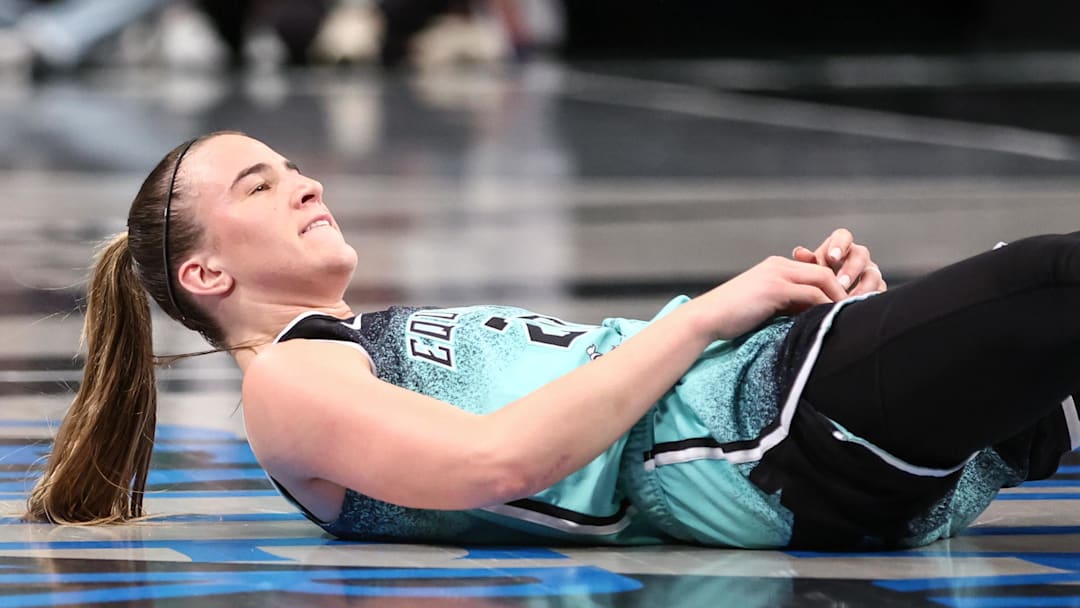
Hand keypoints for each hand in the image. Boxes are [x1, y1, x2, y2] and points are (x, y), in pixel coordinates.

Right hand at [695, 256, 848, 340]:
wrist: (706, 318)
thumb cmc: (730, 317)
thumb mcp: (762, 306)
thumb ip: (784, 304)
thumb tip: (808, 316)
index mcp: (775, 267)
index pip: (814, 270)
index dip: (832, 287)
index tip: (842, 307)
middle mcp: (777, 265)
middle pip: (824, 270)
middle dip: (842, 290)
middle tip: (853, 310)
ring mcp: (776, 275)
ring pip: (821, 278)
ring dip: (838, 297)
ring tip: (847, 316)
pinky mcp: (774, 289)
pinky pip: (810, 294)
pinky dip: (825, 305)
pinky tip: (830, 319)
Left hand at [791, 228, 886, 295]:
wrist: (830, 297)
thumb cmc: (819, 279)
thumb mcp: (811, 269)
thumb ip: (807, 261)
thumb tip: (800, 252)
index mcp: (841, 246)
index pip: (843, 236)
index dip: (839, 245)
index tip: (832, 257)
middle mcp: (858, 256)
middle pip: (861, 255)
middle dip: (850, 270)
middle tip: (840, 284)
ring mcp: (870, 272)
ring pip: (873, 275)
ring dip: (862, 287)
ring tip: (848, 299)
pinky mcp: (877, 289)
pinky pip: (878, 292)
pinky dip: (868, 299)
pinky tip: (857, 307)